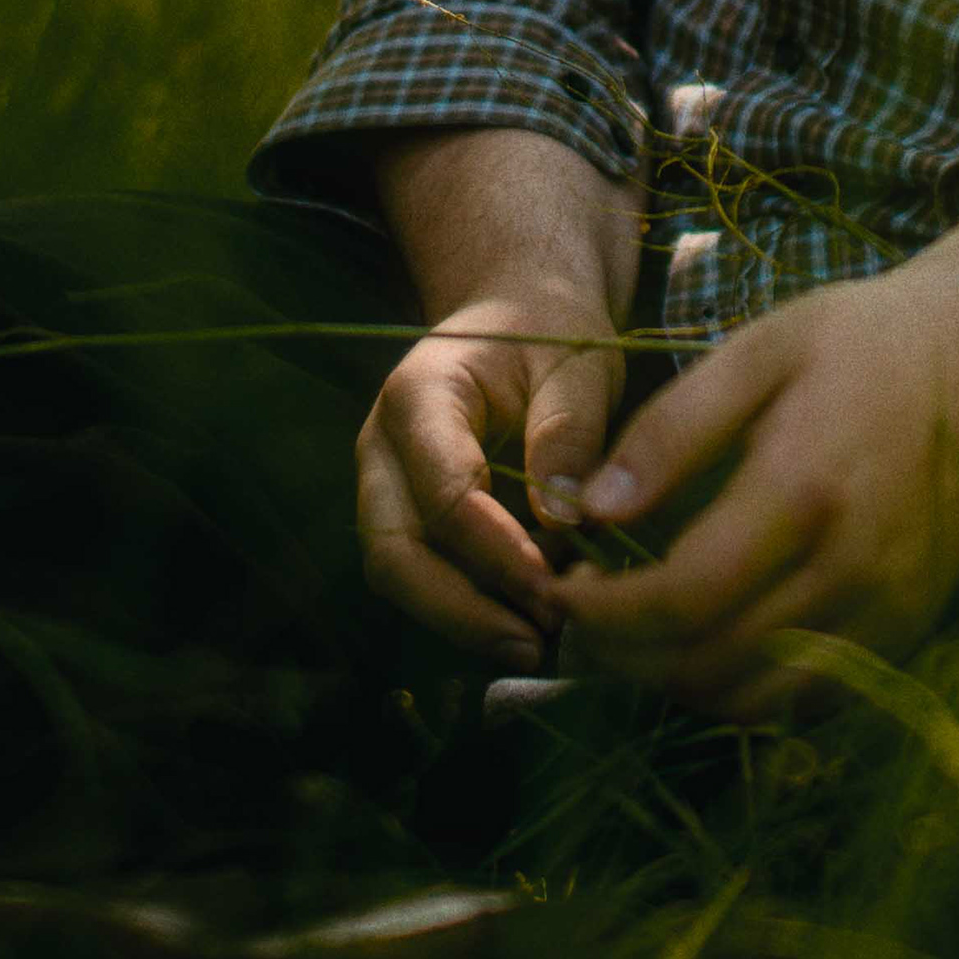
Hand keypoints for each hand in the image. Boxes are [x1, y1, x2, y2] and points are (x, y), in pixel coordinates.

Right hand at [356, 126, 640, 668]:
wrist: (516, 314)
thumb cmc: (548, 335)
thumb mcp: (576, 364)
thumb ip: (569, 431)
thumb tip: (564, 519)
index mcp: (418, 396)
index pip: (443, 493)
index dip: (496, 551)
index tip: (554, 590)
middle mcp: (382, 449)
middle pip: (395, 553)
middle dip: (463, 611)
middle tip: (539, 642)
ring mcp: (384, 488)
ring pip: (400, 576)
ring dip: (464, 621)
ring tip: (541, 644)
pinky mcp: (404, 520)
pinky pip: (423, 578)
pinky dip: (470, 609)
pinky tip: (530, 625)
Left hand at [549, 253, 958, 716]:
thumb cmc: (862, 341)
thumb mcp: (759, 350)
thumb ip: (671, 431)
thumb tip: (588, 511)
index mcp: (805, 490)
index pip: (682, 598)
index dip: (605, 615)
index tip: (560, 592)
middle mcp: (853, 568)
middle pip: (711, 663)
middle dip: (625, 659)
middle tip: (579, 625)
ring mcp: (889, 611)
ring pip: (757, 698)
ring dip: (678, 685)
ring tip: (633, 641)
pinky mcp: (908, 630)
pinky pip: (810, 698)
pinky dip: (745, 693)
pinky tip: (707, 647)